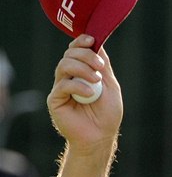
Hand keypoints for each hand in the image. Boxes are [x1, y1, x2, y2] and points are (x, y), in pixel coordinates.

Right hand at [47, 35, 122, 152]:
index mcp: (82, 72)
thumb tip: (97, 43)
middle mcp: (70, 77)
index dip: (81, 42)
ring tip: (95, 80)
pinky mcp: (55, 99)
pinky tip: (90, 94)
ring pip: (64, 65)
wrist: (100, 137)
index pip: (76, 50)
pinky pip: (62, 85)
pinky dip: (78, 86)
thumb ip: (104, 66)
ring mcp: (61, 88)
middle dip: (86, 56)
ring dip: (82, 68)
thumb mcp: (110, 86)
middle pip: (70, 54)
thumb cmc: (107, 114)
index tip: (91, 40)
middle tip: (99, 67)